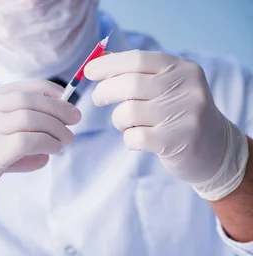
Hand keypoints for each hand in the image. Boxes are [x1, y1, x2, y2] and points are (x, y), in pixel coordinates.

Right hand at [0, 79, 80, 247]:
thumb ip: (2, 148)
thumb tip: (44, 150)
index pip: (10, 89)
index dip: (42, 90)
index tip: (61, 99)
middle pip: (25, 99)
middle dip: (56, 106)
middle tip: (74, 119)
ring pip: (30, 117)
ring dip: (56, 127)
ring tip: (67, 140)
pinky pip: (28, 139)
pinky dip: (48, 142)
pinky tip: (54, 151)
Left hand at [85, 50, 248, 200]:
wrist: (214, 147)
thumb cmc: (178, 112)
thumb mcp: (167, 85)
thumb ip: (138, 73)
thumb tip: (99, 61)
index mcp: (181, 68)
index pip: (138, 60)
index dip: (109, 65)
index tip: (89, 71)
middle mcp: (185, 88)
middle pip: (129, 85)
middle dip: (105, 91)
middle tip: (99, 99)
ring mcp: (183, 115)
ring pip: (128, 112)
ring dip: (119, 120)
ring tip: (129, 123)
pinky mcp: (176, 141)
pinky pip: (134, 137)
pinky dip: (129, 138)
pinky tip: (139, 138)